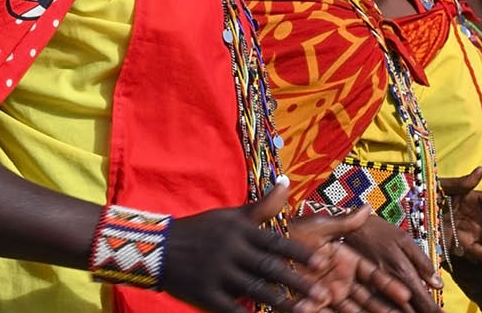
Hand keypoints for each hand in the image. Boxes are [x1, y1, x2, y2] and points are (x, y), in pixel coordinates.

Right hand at [162, 183, 329, 312]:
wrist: (159, 248)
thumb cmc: (202, 229)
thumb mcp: (231, 215)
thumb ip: (262, 206)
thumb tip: (286, 182)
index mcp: (239, 231)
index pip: (274, 241)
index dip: (298, 252)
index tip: (321, 261)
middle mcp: (231, 251)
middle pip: (268, 267)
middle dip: (296, 281)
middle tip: (322, 294)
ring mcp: (217, 274)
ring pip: (254, 289)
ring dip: (280, 302)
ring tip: (304, 312)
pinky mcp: (205, 294)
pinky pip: (230, 308)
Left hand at [289, 206, 414, 312]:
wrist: (262, 249)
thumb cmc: (291, 232)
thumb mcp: (318, 226)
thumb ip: (343, 223)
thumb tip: (368, 208)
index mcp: (346, 259)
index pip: (373, 274)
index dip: (389, 285)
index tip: (406, 294)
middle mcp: (340, 278)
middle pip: (368, 297)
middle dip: (385, 308)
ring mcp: (327, 294)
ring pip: (353, 310)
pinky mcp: (312, 306)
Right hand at [342, 213, 444, 312]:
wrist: (348, 228)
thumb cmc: (377, 231)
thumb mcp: (404, 239)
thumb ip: (422, 262)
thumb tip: (439, 284)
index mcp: (402, 271)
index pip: (422, 301)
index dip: (434, 311)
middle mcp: (389, 285)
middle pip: (410, 311)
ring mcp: (375, 290)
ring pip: (395, 312)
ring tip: (417, 312)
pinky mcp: (365, 290)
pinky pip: (380, 306)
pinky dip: (391, 310)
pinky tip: (398, 309)